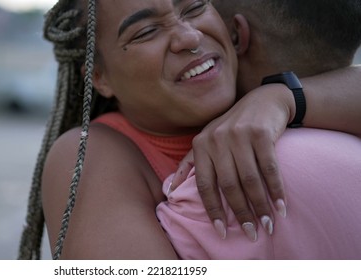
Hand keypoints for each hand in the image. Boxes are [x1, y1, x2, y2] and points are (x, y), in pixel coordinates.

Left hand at [171, 84, 293, 240]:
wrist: (264, 101)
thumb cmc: (232, 127)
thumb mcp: (207, 139)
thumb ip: (189, 163)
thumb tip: (170, 190)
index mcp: (201, 145)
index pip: (204, 185)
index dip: (213, 210)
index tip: (221, 232)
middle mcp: (217, 140)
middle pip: (229, 186)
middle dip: (241, 213)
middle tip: (252, 233)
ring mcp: (239, 135)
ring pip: (250, 180)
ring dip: (260, 206)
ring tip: (268, 225)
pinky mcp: (261, 134)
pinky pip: (269, 169)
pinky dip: (276, 190)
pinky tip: (281, 206)